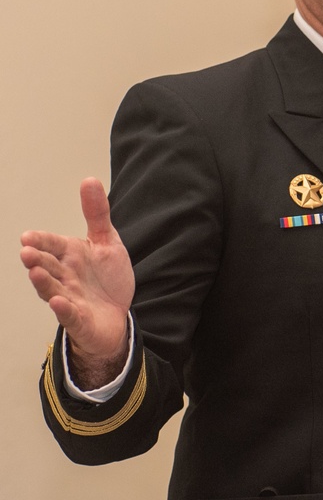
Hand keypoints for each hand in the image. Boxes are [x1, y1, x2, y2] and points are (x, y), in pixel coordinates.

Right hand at [21, 177, 133, 385]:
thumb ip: (97, 214)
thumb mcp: (106, 242)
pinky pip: (70, 315)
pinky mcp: (79, 320)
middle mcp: (65, 276)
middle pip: (48, 266)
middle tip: (27, 252)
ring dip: (44, 282)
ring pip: (53, 289)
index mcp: (70, 255)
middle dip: (37, 260)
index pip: (52, 245)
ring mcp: (70, 298)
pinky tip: (58, 302)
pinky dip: (63, 309)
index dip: (41, 241)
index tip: (28, 237)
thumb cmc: (107, 279)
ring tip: (34, 272)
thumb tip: (89, 180)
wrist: (117, 316)